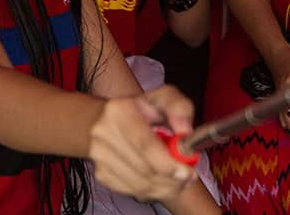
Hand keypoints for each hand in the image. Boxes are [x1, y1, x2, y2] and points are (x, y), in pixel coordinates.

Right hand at [89, 85, 196, 201]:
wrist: (106, 120)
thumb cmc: (141, 109)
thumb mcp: (165, 98)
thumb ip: (179, 109)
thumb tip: (185, 131)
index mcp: (120, 111)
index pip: (144, 144)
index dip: (166, 163)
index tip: (186, 172)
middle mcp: (104, 134)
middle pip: (143, 169)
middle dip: (171, 179)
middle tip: (189, 176)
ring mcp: (100, 156)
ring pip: (139, 185)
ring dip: (165, 188)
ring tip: (180, 180)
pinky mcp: (101, 174)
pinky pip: (133, 191)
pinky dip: (153, 191)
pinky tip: (163, 182)